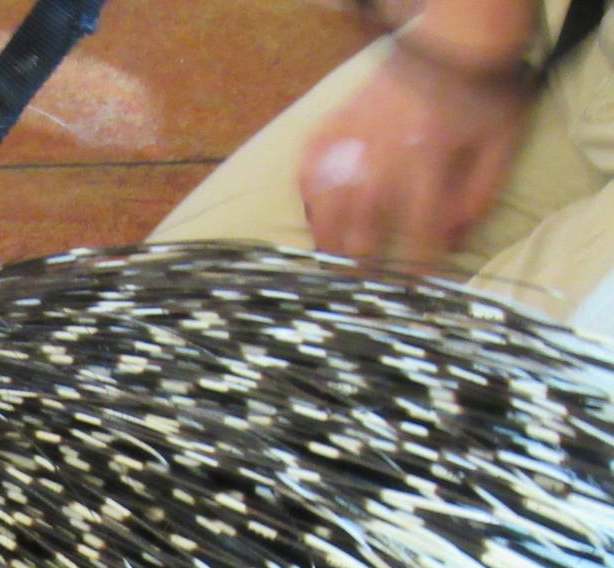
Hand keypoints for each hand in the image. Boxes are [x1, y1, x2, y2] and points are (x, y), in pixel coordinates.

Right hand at [299, 37, 531, 265]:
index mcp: (428, 161)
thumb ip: (478, 195)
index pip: (417, 229)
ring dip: (327, 238)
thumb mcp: (500, 144)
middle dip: (361, 263)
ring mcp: (352, 138)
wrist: (453, 36)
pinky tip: (312, 213)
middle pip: (364, 224)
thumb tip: (453, 240)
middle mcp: (383, 155)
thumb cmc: (482, 92)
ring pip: (328, 201)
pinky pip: (309, 165)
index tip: (409, 289)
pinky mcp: (334, 122)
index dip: (413, 266)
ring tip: (328, 263)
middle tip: (360, 288)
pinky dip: (307, 192)